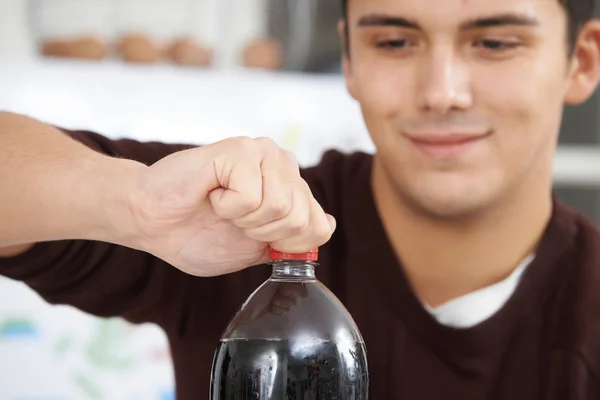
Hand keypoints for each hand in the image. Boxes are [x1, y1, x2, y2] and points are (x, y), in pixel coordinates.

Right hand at [126, 137, 335, 276]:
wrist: (152, 222)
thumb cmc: (196, 232)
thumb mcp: (255, 248)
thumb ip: (291, 239)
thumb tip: (327, 224)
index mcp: (290, 187)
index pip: (319, 225)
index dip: (286, 244)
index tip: (253, 236)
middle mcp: (282, 164)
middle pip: (300, 219)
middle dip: (261, 233)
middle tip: (232, 219)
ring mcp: (263, 153)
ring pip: (280, 207)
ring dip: (243, 219)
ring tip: (221, 204)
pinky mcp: (239, 149)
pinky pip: (251, 197)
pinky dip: (225, 206)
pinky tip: (212, 192)